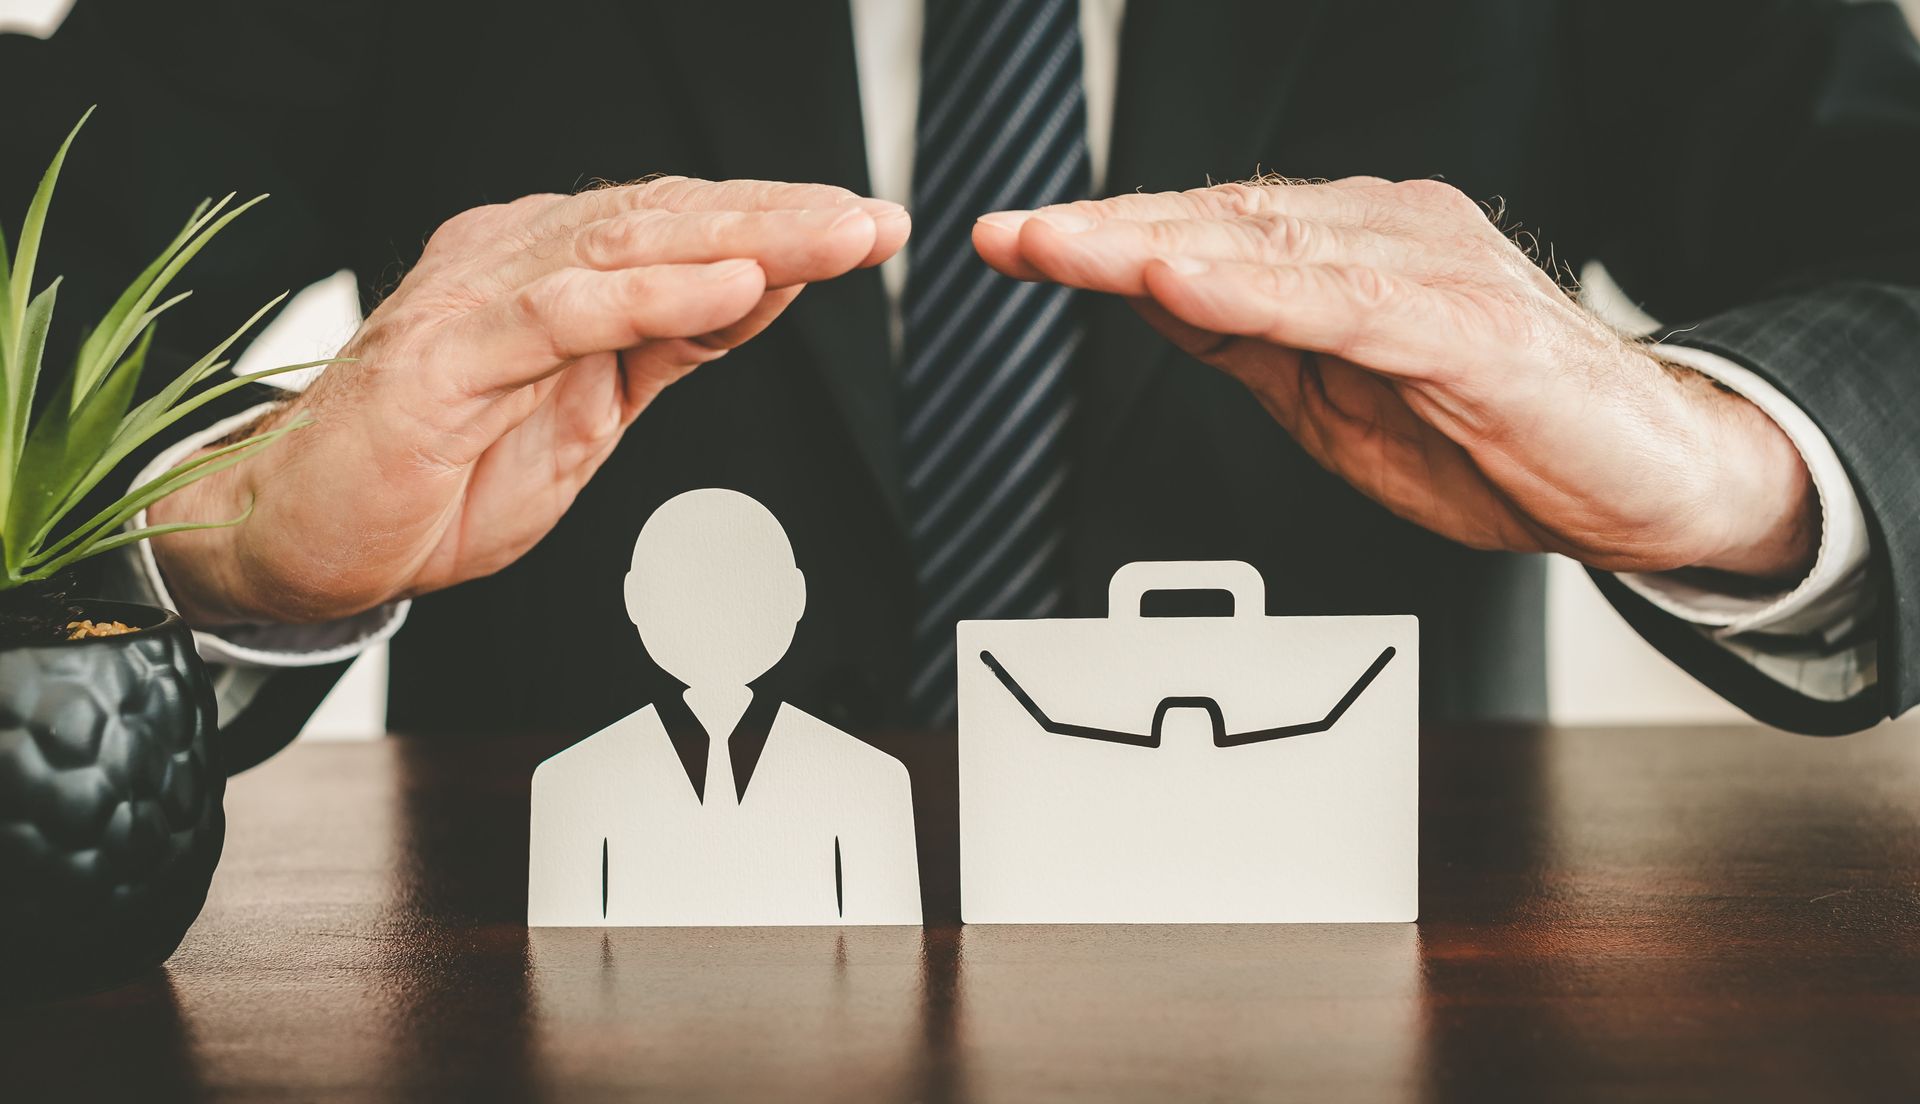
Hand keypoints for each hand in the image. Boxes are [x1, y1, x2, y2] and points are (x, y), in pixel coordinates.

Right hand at [150, 178, 907, 622]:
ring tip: (837, 237)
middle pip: (669, 220)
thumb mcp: (590, 411)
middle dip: (784, 217)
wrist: (306, 540)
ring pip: (629, 247)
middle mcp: (516, 262)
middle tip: (875, 218)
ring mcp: (476, 300)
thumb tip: (763, 292)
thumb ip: (666, 346)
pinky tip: (734, 288)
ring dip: (745, 239)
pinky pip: (563, 313)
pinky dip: (653, 297)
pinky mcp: (445, 358)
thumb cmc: (440, 476)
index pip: (680, 227)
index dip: (779, 223)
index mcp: (551, 269)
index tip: (868, 226)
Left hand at [974, 178, 1816, 580]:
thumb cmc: (1493, 435)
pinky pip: (1348, 306)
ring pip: (1273, 250)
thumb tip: (1148, 302)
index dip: (1106, 237)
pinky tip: (1183, 289)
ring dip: (1158, 247)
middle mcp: (1389, 235)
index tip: (1013, 240)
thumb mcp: (1329, 394)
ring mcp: (1433, 272)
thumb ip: (1247, 342)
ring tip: (1066, 249)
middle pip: (1225, 225)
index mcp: (1351, 250)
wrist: (1640, 481)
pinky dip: (1259, 296)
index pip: (1208, 231)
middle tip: (1010, 235)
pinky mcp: (1472, 328)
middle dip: (1106, 232)